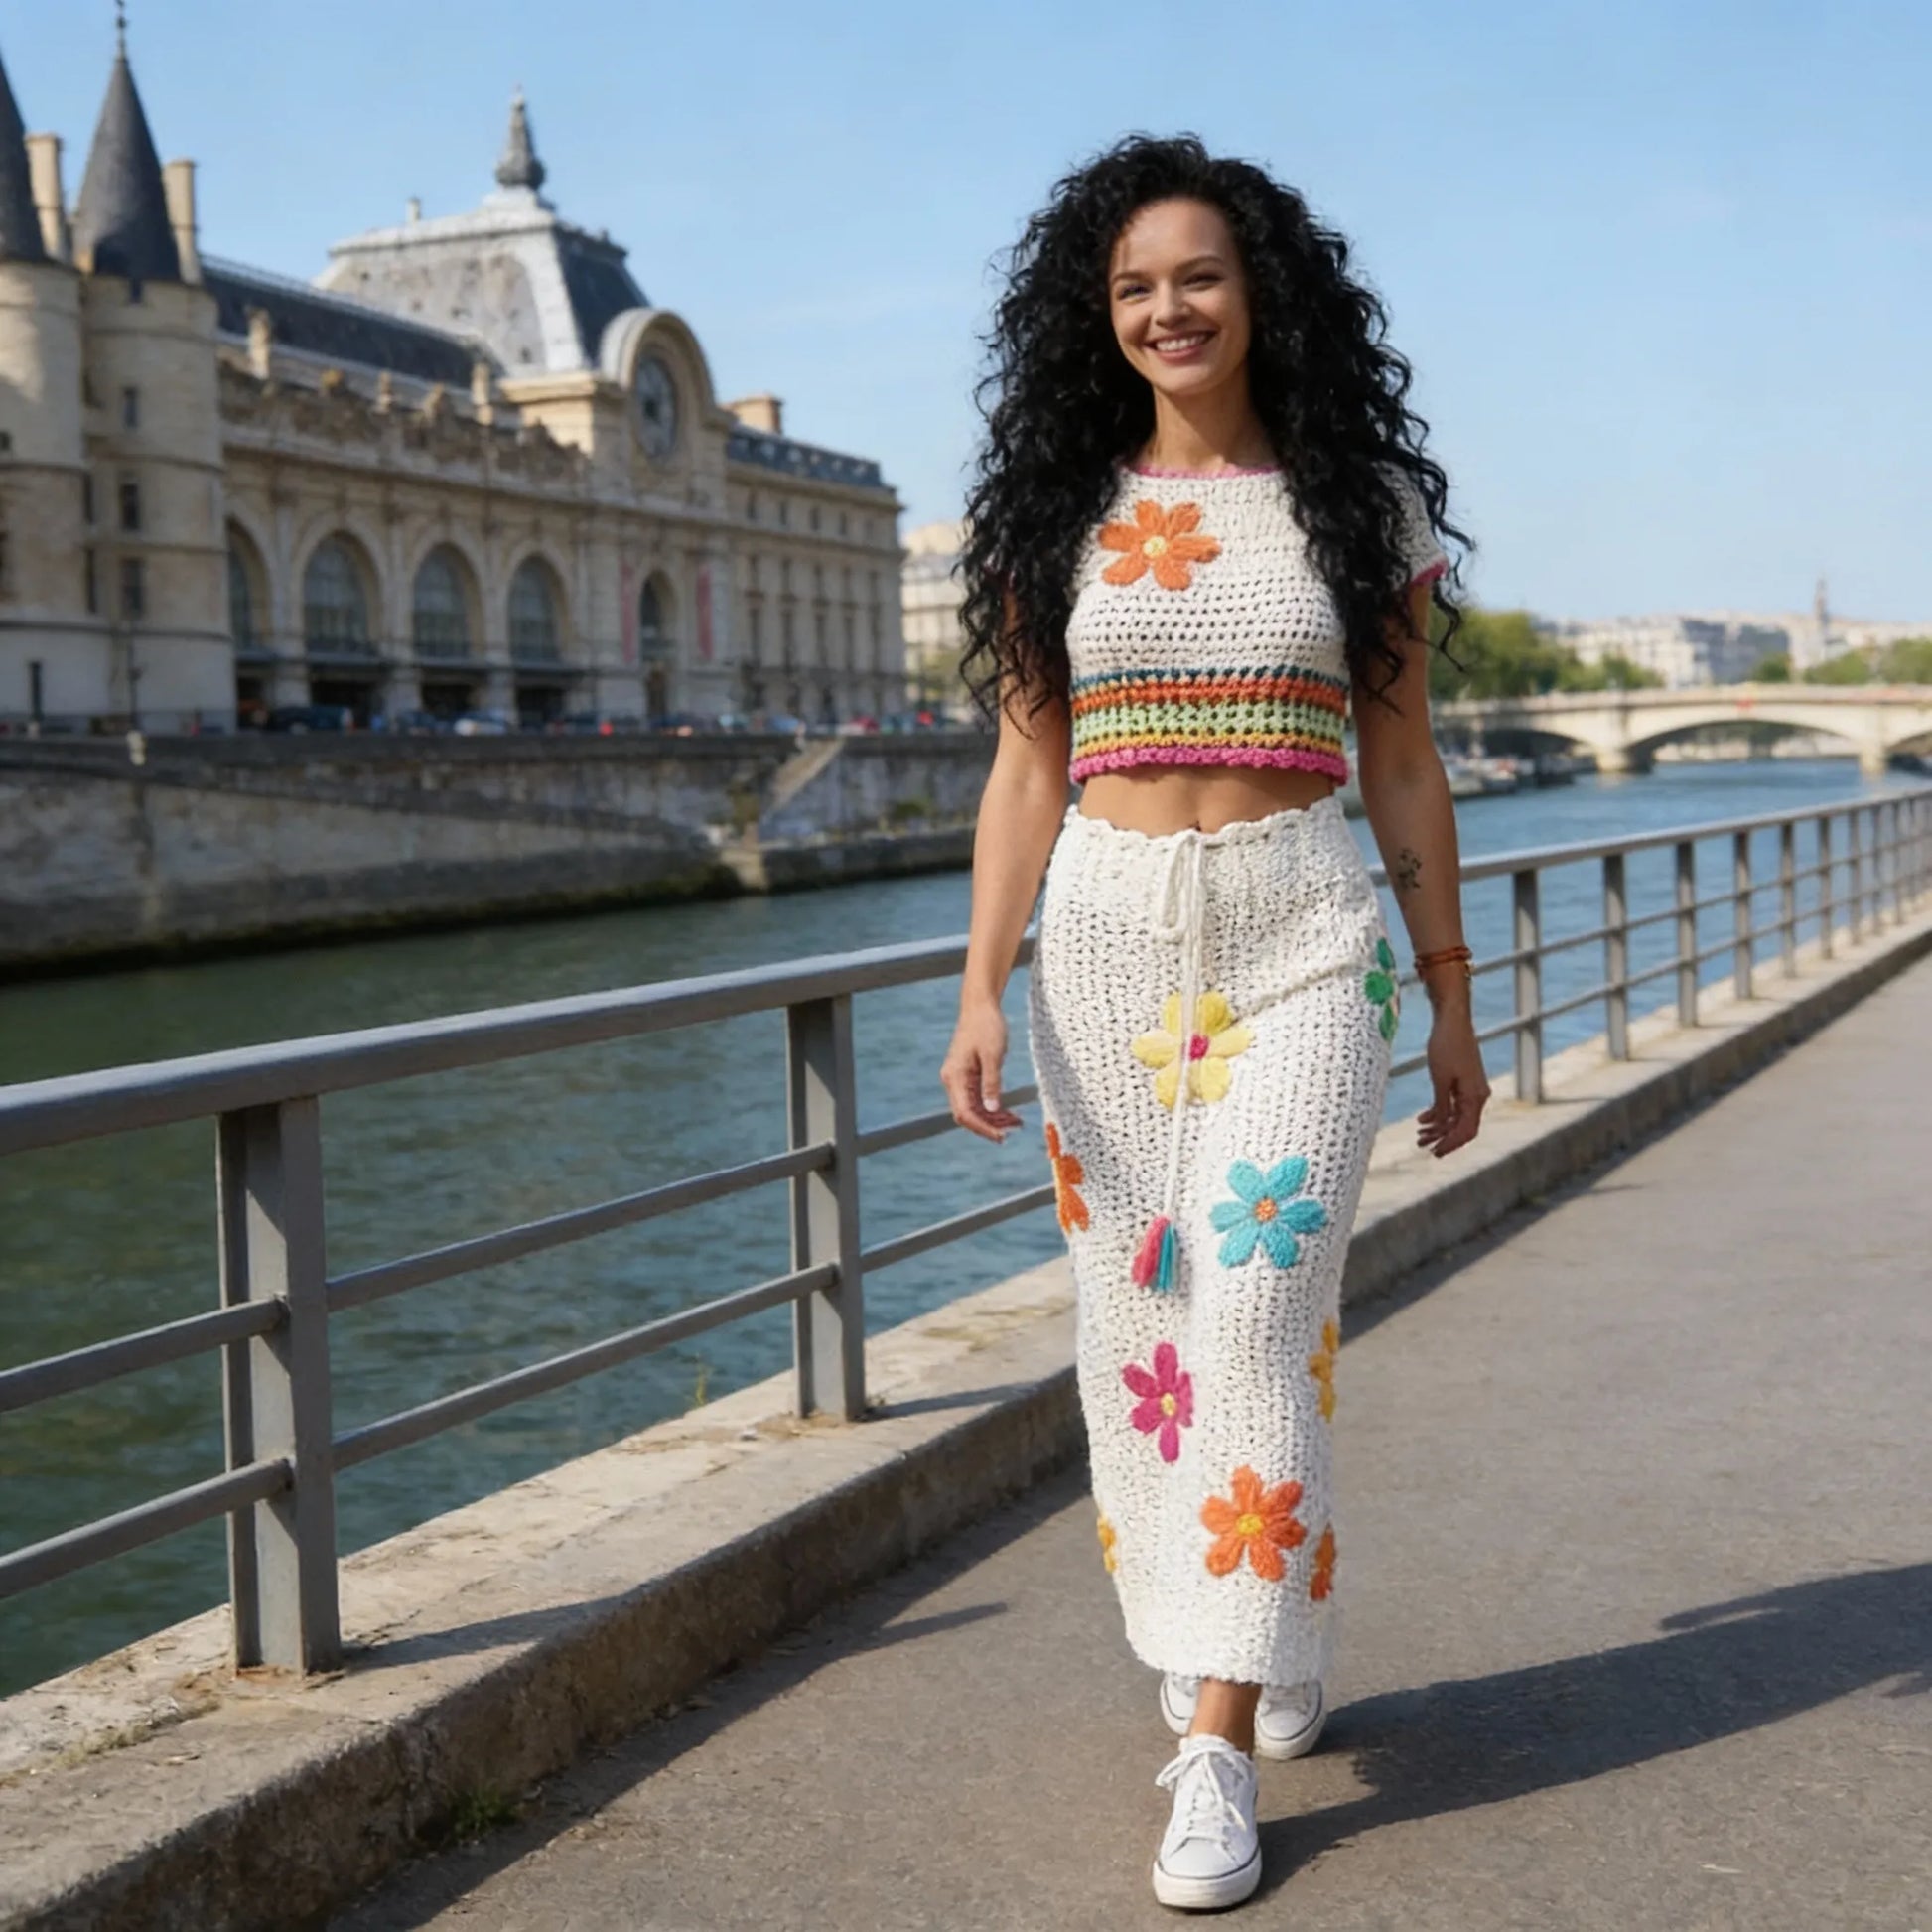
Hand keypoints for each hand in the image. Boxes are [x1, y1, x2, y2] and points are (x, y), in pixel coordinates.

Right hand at [941, 999, 1023, 1143]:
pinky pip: (979, 1098)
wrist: (980, 1006)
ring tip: (1016, 1121)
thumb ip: (992, 1083)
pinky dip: (993, 1106)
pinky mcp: (968, 1076)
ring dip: (993, 1117)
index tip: (1001, 1136)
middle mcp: (953, 1080)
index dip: (982, 1128)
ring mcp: (960, 1079)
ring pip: (975, 1108)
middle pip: (968, 1115)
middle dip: (990, 1124)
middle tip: (1014, 1128)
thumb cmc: (986, 1026)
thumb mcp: (993, 1055)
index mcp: (954, 1077)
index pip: (965, 1113)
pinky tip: (1009, 1112)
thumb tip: (993, 1109)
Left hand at [1417, 1007, 1488, 1156]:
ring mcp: (1471, 1088)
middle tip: (1421, 1145)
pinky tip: (1422, 1118)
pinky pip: (1453, 1103)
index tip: (1434, 1152)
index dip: (1451, 1144)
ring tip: (1419, 1134)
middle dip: (1442, 1138)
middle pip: (1462, 1126)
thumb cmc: (1446, 1046)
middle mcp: (1477, 1095)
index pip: (1467, 1131)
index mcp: (1475, 1097)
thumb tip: (1442, 1127)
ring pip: (1456, 1116)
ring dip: (1438, 1127)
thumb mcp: (1440, 1080)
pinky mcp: (1463, 1080)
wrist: (1451, 1019)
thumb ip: (1443, 1106)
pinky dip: (1439, 1112)